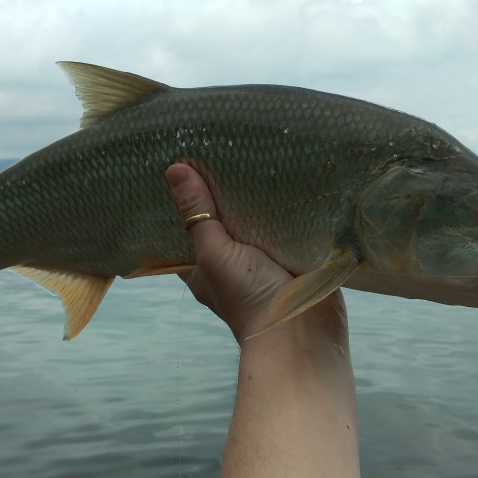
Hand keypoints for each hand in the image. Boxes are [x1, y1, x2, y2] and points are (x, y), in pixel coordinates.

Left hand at [164, 163, 345, 343]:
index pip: (183, 232)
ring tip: (244, 152)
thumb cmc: (247, 296)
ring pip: (252, 223)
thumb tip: (174, 169)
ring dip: (251, 199)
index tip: (178, 166)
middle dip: (218, 194)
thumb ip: (197, 214)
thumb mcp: (214, 253)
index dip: (179, 204)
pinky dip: (280, 207)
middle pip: (219, 223)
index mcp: (201, 269)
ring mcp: (262, 260)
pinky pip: (282, 226)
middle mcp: (230, 264)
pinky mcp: (291, 255)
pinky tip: (279, 173)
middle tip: (213, 149)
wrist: (303, 328)